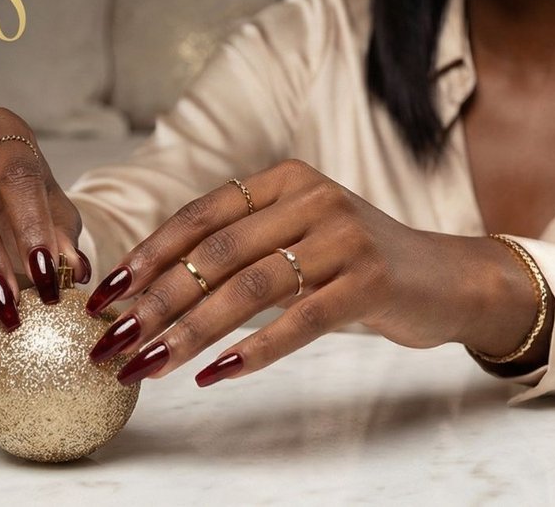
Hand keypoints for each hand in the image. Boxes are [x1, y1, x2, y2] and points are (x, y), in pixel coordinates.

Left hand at [83, 158, 535, 386]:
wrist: (447, 279)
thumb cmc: (357, 265)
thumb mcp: (299, 236)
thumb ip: (242, 246)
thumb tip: (149, 289)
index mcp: (285, 180)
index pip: (201, 215)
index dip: (149, 254)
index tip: (107, 294)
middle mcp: (312, 199)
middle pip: (217, 254)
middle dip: (157, 301)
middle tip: (113, 341)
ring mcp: (344, 238)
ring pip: (249, 288)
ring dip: (191, 332)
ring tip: (151, 364)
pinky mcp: (370, 281)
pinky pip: (299, 321)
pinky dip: (253, 351)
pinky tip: (216, 375)